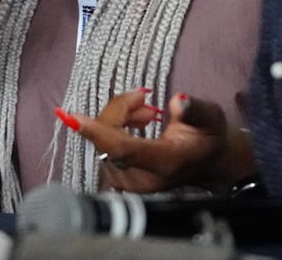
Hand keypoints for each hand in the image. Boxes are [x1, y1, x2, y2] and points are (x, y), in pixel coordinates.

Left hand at [56, 91, 254, 193]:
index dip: (96, 131)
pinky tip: (137, 122)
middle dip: (120, 111)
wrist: (211, 163)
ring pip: (105, 142)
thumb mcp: (211, 118)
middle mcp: (142, 178)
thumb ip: (194, 110)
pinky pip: (106, 147)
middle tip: (143, 99)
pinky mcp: (121, 179)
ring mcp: (129, 182)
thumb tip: (177, 100)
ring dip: (120, 119)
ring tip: (147, 112)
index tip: (70, 116)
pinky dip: (117, 128)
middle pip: (109, 140)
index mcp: (163, 163)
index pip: (121, 148)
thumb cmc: (209, 137)